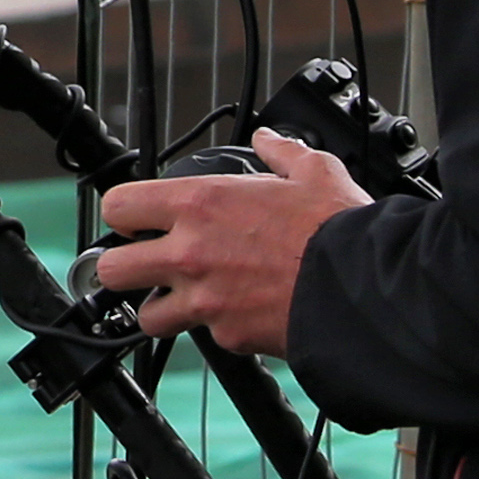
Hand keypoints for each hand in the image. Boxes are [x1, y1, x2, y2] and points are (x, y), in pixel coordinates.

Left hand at [89, 131, 366, 359]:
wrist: (366, 290)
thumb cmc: (338, 230)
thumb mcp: (314, 172)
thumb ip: (281, 153)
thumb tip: (269, 142)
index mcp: (199, 204)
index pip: (118, 206)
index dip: (126, 213)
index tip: (139, 220)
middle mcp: (190, 253)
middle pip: (112, 268)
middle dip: (127, 266)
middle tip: (149, 264)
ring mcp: (205, 299)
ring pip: (146, 315)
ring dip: (162, 308)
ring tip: (188, 298)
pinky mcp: (228, 336)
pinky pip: (205, 337)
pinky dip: (217, 329)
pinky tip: (239, 314)